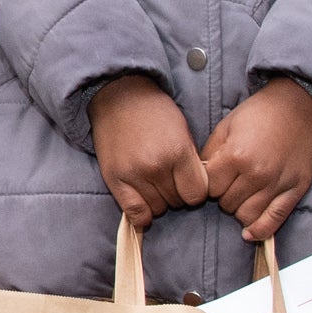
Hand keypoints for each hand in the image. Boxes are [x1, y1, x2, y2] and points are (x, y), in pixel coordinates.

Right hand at [88, 73, 207, 228]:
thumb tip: (195, 191)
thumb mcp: (183, 131)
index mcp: (178, 152)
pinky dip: (141, 215)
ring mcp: (134, 175)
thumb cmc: (155, 112)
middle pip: (177, 202)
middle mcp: (156, 167)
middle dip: (177, 194)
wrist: (119, 97)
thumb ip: (190, 162)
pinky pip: (134, 212)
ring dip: (159, 201)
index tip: (189, 183)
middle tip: (169, 179)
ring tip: (154, 184)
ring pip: (158, 209)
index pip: (197, 195)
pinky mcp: (114, 179)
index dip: (195, 191)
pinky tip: (144, 207)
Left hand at [202, 76, 311, 242]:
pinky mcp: (296, 189)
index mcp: (236, 157)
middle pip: (227, 204)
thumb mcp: (225, 126)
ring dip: (240, 210)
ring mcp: (278, 184)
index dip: (209, 184)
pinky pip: (275, 219)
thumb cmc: (259, 113)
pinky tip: (249, 233)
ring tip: (242, 195)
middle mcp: (257, 174)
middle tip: (230, 183)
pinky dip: (261, 230)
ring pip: (247, 216)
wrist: (301, 104)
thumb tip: (200, 178)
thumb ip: (209, 154)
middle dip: (224, 196)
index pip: (210, 190)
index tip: (215, 176)